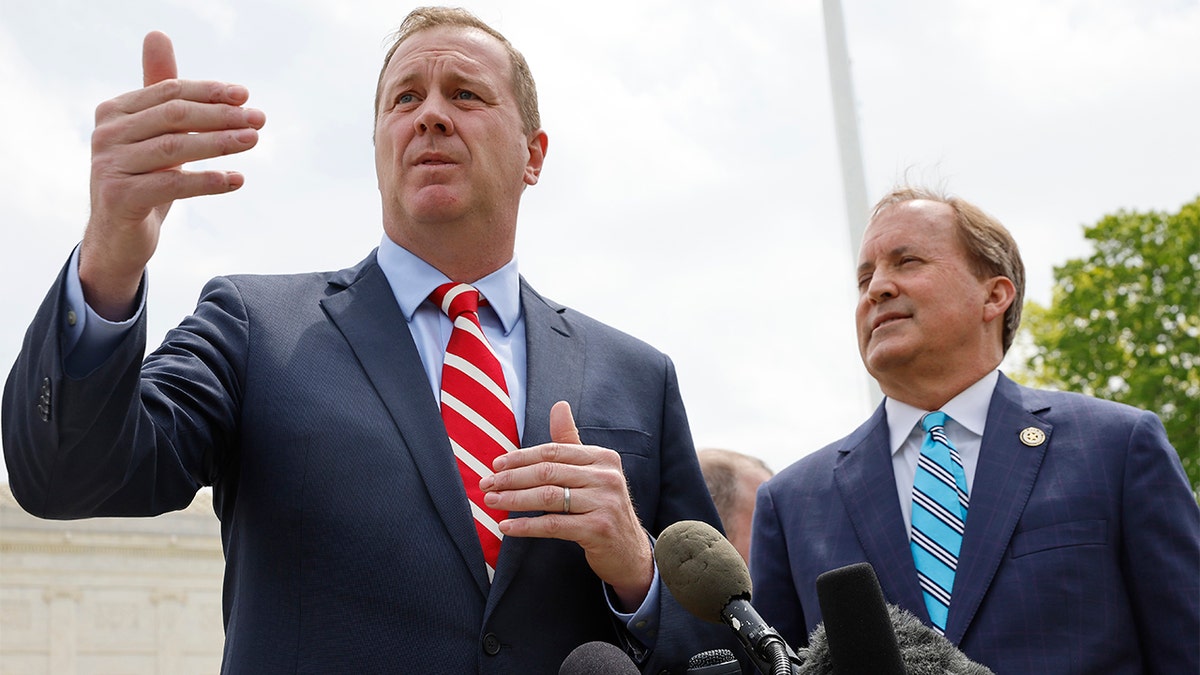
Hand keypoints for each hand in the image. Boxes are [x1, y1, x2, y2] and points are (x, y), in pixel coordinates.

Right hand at [80, 31, 265, 319]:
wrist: (119, 236)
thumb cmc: (144, 178)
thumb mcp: (155, 134)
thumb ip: (161, 91)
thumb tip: (157, 34)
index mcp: (114, 111)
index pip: (170, 91)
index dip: (210, 92)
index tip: (246, 96)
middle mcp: (106, 134)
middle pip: (174, 115)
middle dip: (222, 115)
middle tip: (260, 119)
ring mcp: (110, 165)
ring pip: (175, 148)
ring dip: (221, 143)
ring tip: (254, 141)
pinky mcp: (120, 197)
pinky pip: (173, 183)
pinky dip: (209, 180)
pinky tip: (237, 179)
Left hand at [481, 401, 654, 610]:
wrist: (629, 552)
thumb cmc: (603, 508)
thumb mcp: (591, 473)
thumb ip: (571, 442)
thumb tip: (558, 405)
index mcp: (603, 458)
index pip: (553, 452)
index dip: (521, 458)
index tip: (495, 466)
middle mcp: (607, 477)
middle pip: (548, 472)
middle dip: (512, 478)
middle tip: (486, 485)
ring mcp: (605, 503)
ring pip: (548, 497)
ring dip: (513, 500)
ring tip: (491, 502)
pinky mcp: (598, 529)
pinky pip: (553, 525)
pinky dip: (526, 526)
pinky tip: (507, 527)